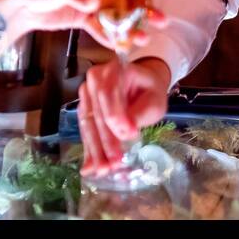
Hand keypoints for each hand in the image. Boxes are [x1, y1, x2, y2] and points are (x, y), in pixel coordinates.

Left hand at [0, 0, 169, 48]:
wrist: (19, 5)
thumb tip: (95, 3)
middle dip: (145, 8)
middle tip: (162, 20)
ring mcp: (92, 1)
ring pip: (117, 14)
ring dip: (131, 26)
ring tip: (144, 39)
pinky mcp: (84, 17)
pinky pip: (101, 27)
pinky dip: (110, 36)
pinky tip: (123, 45)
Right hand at [78, 55, 171, 175]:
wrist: (143, 86)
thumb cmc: (150, 92)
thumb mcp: (155, 101)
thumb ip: (141, 113)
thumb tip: (126, 131)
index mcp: (115, 69)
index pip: (108, 93)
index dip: (116, 117)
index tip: (129, 136)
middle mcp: (95, 78)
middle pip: (95, 112)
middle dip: (104, 141)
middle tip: (113, 163)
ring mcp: (87, 94)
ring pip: (88, 124)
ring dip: (95, 149)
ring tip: (103, 169)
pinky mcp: (84, 108)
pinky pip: (85, 130)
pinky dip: (90, 149)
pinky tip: (91, 166)